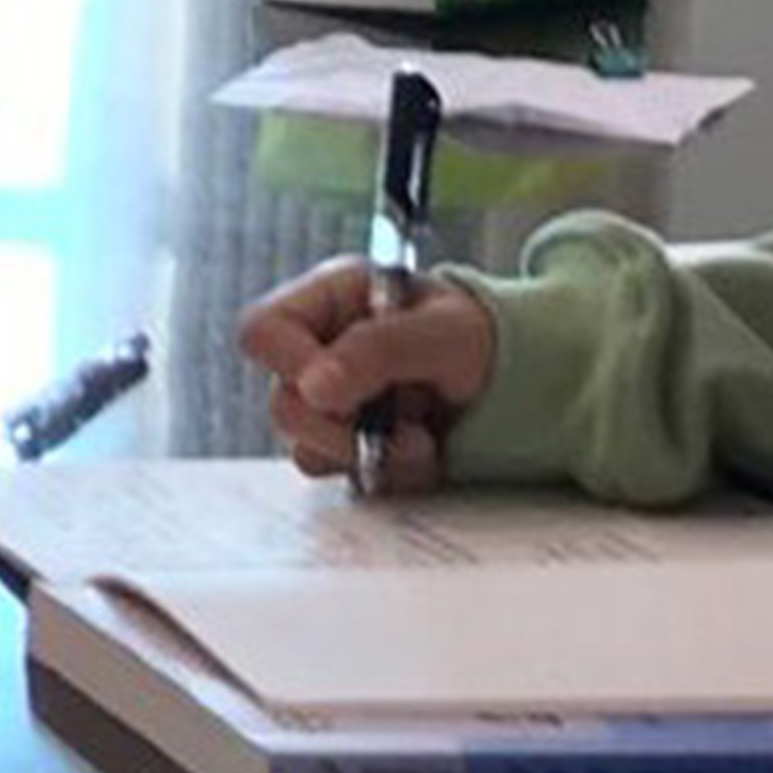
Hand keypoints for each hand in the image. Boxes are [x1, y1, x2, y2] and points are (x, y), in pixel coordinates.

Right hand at [235, 260, 503, 490]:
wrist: (509, 377)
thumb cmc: (477, 335)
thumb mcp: (445, 332)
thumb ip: (380, 349)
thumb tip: (315, 387)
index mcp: (331, 300)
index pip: (263, 331)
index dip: (290, 366)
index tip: (339, 393)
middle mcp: (318, 350)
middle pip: (282, 405)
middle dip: (344, 431)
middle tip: (403, 431)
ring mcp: (329, 401)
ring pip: (307, 448)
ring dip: (369, 454)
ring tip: (422, 442)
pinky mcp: (344, 440)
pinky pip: (340, 472)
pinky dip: (382, 472)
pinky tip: (417, 454)